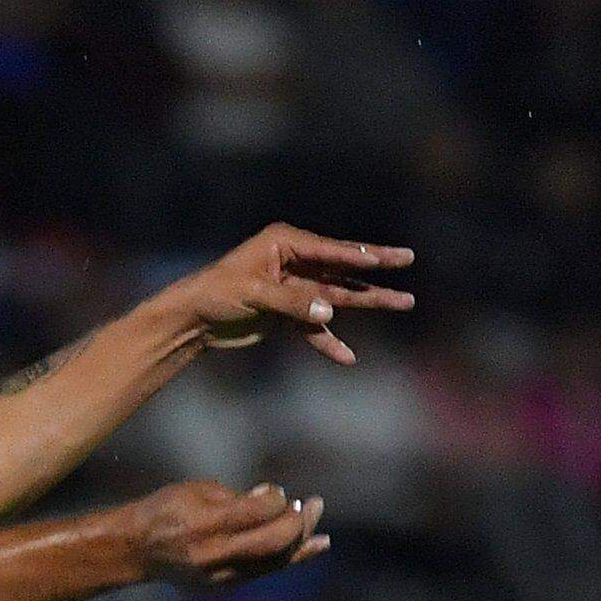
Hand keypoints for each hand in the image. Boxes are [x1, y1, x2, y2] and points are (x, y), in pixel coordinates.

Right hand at [130, 480, 327, 585]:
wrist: (136, 550)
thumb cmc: (166, 510)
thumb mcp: (197, 490)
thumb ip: (237, 497)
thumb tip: (275, 500)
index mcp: (206, 522)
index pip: (261, 510)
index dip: (277, 498)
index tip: (275, 492)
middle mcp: (215, 552)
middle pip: (275, 540)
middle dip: (299, 522)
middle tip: (313, 505)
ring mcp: (220, 573)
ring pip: (276, 560)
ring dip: (302, 541)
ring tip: (319, 524)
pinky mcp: (223, 585)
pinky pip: (267, 571)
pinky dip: (293, 558)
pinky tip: (316, 546)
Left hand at [168, 224, 414, 365]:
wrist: (192, 320)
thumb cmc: (216, 294)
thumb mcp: (254, 295)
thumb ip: (293, 303)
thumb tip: (329, 312)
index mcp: (284, 244)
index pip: (329, 250)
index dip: (357, 256)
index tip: (383, 260)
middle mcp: (294, 261)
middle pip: (342, 268)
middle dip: (375, 269)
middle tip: (408, 262)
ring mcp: (294, 288)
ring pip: (337, 296)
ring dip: (366, 302)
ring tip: (404, 302)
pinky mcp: (288, 314)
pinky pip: (315, 328)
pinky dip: (328, 342)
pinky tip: (347, 357)